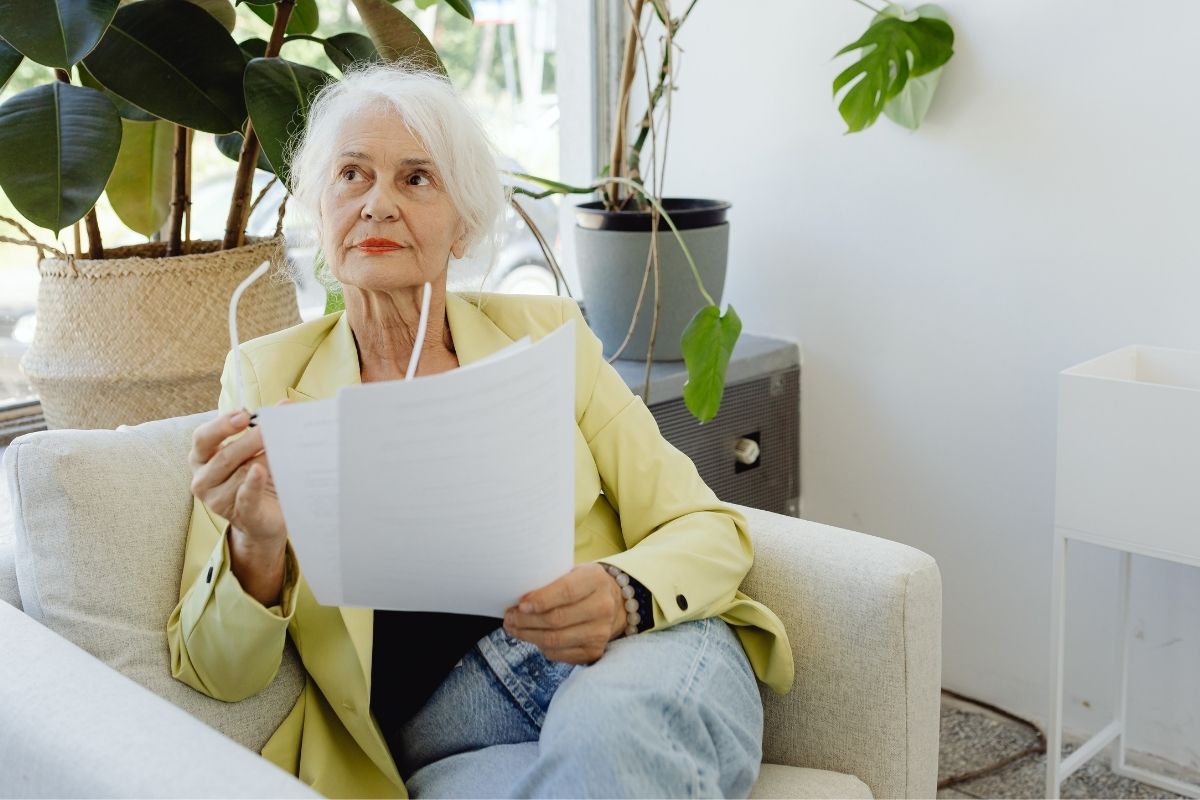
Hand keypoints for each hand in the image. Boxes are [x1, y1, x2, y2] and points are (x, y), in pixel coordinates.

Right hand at [189, 404, 287, 549]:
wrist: (266, 519)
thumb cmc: (257, 479)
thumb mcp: (256, 452)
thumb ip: (265, 429)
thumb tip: (286, 405)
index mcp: (202, 459)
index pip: (202, 438)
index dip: (221, 425)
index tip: (244, 415)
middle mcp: (203, 480)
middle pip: (224, 456)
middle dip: (250, 440)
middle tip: (272, 428)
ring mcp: (218, 501)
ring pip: (241, 474)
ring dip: (264, 460)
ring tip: (284, 451)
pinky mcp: (240, 516)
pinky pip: (245, 497)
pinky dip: (252, 484)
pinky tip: (259, 472)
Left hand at [503, 563, 626, 663]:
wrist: (612, 603)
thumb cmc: (582, 584)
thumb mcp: (572, 571)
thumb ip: (550, 581)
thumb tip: (518, 600)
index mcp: (596, 580)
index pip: (566, 592)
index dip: (541, 600)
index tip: (520, 605)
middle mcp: (603, 607)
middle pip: (557, 619)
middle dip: (526, 620)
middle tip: (509, 617)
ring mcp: (600, 632)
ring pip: (555, 640)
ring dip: (528, 636)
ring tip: (513, 628)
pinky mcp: (594, 651)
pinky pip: (559, 653)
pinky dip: (541, 647)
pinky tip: (532, 637)